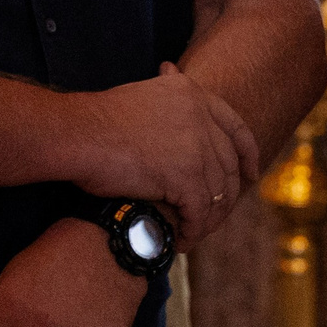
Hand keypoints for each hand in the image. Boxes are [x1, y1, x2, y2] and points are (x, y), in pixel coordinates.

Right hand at [61, 64, 256, 248]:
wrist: (76, 134)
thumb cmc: (96, 122)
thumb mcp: (143, 96)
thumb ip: (169, 104)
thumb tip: (174, 85)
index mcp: (192, 94)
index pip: (235, 126)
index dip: (247, 153)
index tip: (251, 173)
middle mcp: (200, 116)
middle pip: (229, 164)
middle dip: (227, 195)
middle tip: (217, 217)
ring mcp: (195, 146)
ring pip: (217, 193)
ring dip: (207, 219)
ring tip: (192, 233)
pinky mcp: (184, 176)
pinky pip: (199, 212)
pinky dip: (191, 230)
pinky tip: (179, 241)